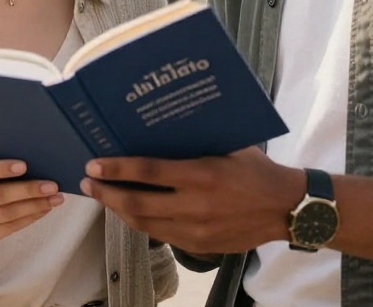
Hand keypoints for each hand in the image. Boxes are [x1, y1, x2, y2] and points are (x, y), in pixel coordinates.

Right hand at [0, 159, 63, 253]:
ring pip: (8, 214)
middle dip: (28, 190)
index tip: (24, 165)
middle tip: (51, 184)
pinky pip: (10, 228)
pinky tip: (44, 208)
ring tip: (55, 197)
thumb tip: (24, 150)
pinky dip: (30, 217)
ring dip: (35, 205)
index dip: (0, 168)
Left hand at [80, 148, 301, 254]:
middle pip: (138, 203)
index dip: (117, 169)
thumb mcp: (227, 145)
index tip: (93, 164)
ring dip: (118, 210)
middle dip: (107, 193)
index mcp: (202, 174)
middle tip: (87, 182)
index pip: (148, 172)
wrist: (284, 208)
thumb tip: (158, 126)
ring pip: (144, 224)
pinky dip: (140, 222)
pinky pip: (160, 235)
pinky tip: (129, 210)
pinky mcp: (199, 246)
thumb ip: (195, 141)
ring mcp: (196, 230)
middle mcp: (195, 205)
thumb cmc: (255, 168)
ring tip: (101, 196)